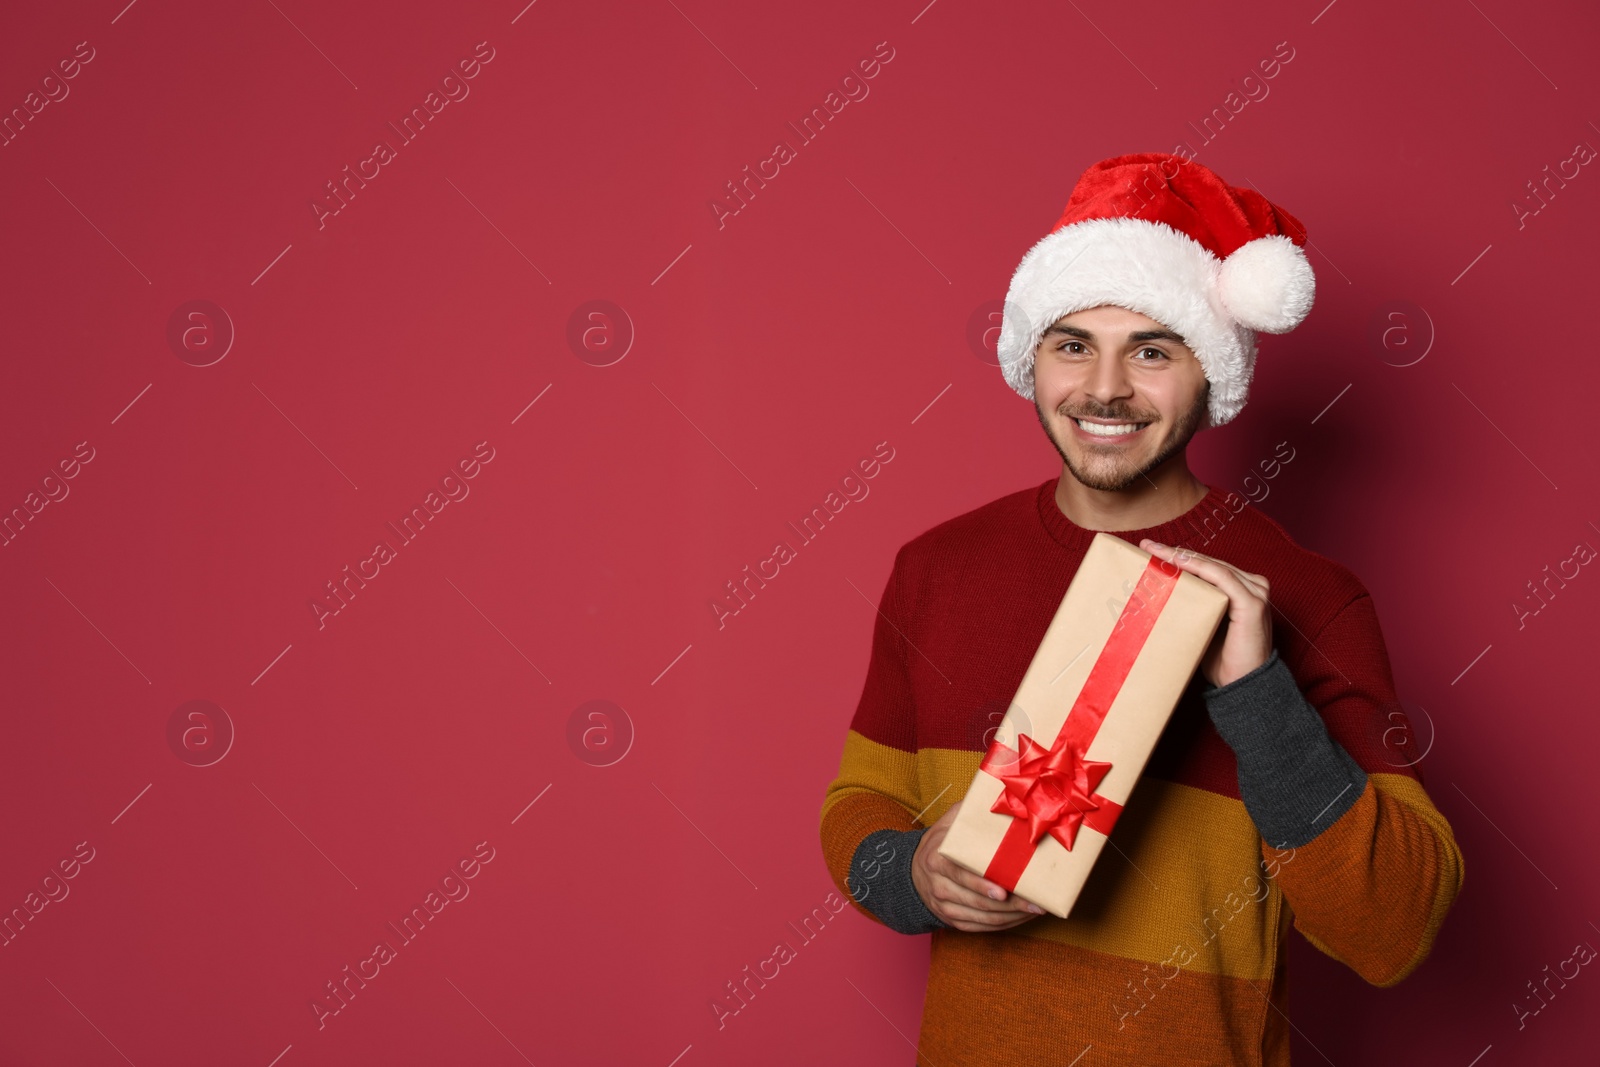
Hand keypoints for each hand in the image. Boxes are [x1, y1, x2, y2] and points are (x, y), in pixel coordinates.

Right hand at [912, 801, 1044, 931]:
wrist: (916, 871)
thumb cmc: (941, 843)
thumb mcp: (948, 823)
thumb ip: (967, 811)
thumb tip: (996, 795)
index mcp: (937, 861)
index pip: (960, 874)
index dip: (981, 885)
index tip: (1003, 891)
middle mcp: (938, 886)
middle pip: (977, 901)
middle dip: (1009, 905)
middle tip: (1036, 903)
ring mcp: (945, 907)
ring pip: (982, 917)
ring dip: (1011, 917)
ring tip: (1036, 910)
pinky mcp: (953, 921)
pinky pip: (981, 927)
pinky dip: (1003, 925)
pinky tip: (1021, 917)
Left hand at [1139, 539, 1272, 687]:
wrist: (1242, 686)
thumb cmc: (1222, 660)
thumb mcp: (1203, 626)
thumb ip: (1192, 607)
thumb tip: (1157, 596)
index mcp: (1242, 588)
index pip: (1208, 566)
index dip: (1180, 556)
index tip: (1150, 550)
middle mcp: (1252, 585)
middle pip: (1208, 562)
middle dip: (1176, 553)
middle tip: (1146, 545)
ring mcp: (1255, 592)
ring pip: (1212, 566)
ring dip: (1182, 556)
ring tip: (1155, 551)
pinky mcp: (1252, 603)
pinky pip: (1221, 577)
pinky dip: (1198, 568)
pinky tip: (1176, 563)